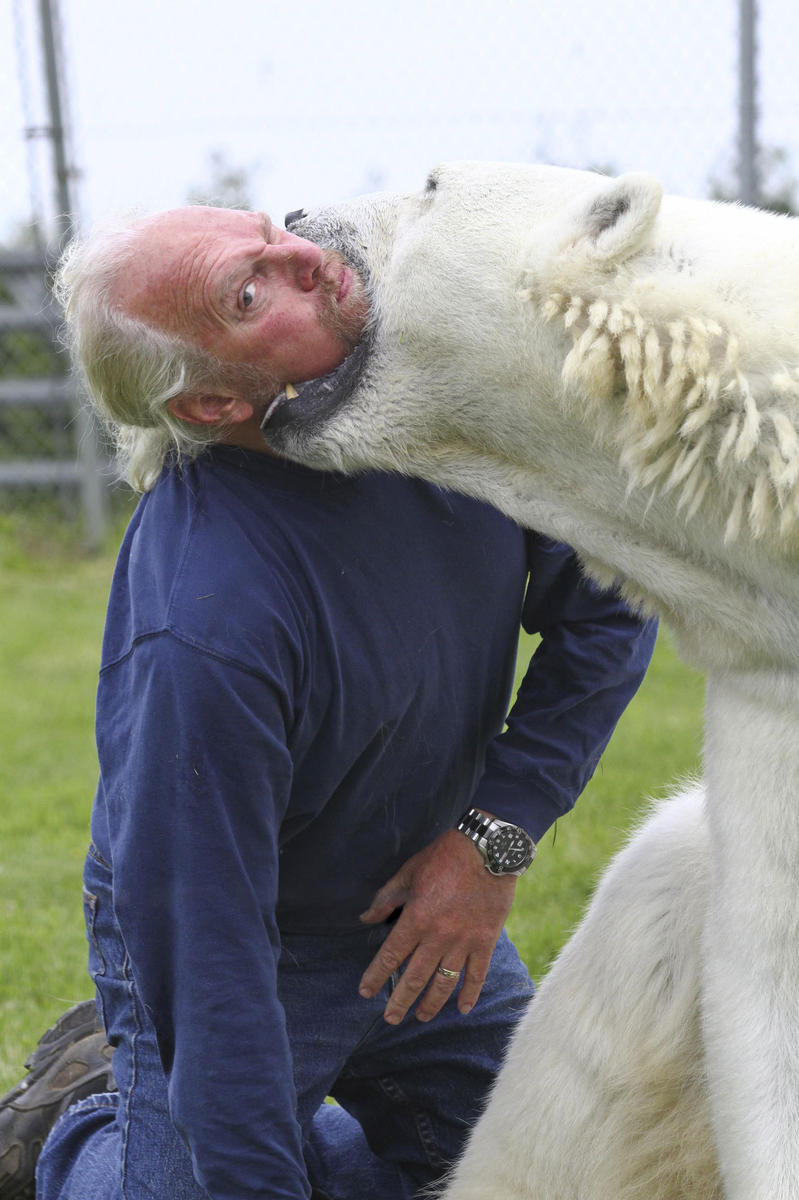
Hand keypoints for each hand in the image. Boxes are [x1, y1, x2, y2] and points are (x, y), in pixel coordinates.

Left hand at [358, 829, 516, 1023]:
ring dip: (431, 1004)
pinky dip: (470, 994)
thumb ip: (386, 898)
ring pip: (444, 983)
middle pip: (415, 978)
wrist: (487, 850)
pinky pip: (477, 975)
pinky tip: (463, 1009)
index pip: (390, 956)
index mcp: (416, 918)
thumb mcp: (408, 872)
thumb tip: (366, 919)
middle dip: (400, 1001)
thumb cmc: (444, 857)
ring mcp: (463, 942)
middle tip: (390, 1018)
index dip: (375, 976)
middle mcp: (438, 936)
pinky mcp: (485, 942)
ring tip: (421, 1017)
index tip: (365, 992)